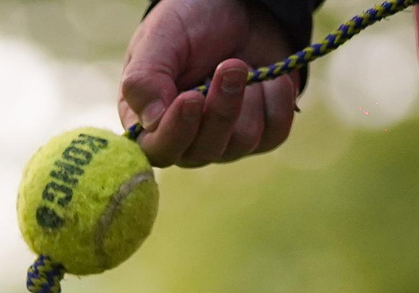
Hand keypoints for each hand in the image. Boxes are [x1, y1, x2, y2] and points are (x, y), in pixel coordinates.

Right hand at [120, 0, 298, 168]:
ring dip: (247, 98)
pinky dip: (274, 99)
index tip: (191, 98)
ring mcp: (225, 140)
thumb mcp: (160, 39)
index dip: (176, 132)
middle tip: (230, 65)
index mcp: (151, 120)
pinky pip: (273, 134)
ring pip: (240, 143)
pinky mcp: (261, 134)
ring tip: (242, 63)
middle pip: (203, 152)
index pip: (159, 151)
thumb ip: (144, 79)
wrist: (241, 6)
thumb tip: (150, 121)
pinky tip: (264, 74)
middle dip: (220, 110)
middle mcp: (186, 138)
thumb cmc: (191, 22)